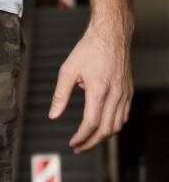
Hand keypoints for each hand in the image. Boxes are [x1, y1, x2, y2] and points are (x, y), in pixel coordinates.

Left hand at [48, 19, 133, 153]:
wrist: (112, 33)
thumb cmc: (89, 49)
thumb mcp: (68, 70)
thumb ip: (60, 95)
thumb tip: (53, 115)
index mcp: (99, 89)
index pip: (91, 123)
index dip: (81, 137)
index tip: (72, 143)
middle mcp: (115, 93)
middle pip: (106, 130)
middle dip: (91, 143)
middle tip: (78, 148)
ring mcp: (124, 93)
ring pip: (117, 125)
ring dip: (102, 137)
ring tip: (88, 141)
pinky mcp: (128, 91)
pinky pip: (123, 116)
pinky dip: (113, 126)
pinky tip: (101, 128)